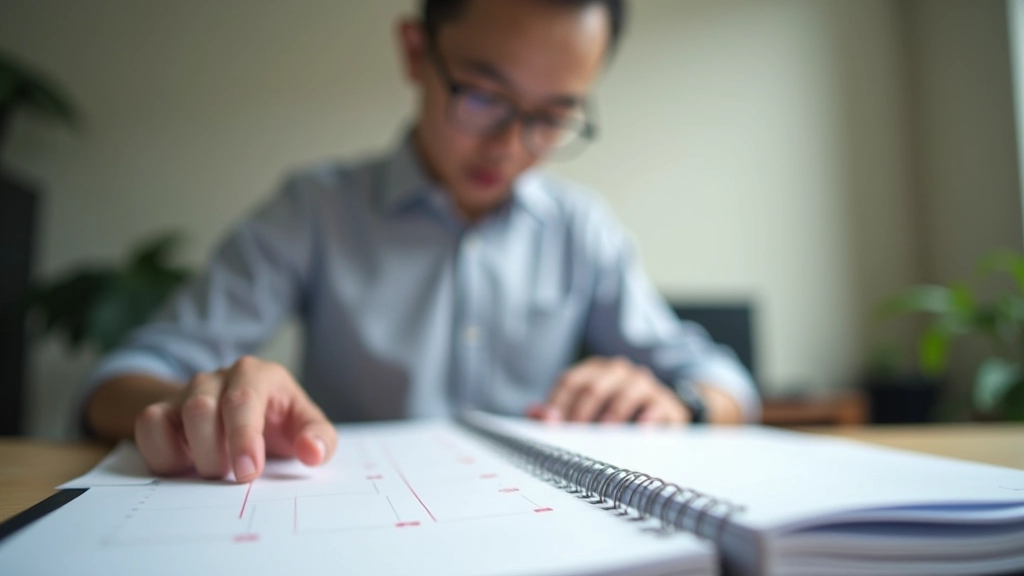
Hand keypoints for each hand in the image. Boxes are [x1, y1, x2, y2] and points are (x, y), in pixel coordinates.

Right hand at [133, 355, 336, 481]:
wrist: (248, 414)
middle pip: (202, 408)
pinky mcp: (164, 409)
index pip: (243, 400)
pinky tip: (186, 463)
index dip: (243, 438)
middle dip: (215, 451)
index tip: (248, 473)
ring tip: (215, 471)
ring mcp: (188, 391)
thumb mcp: (305, 426)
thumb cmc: (279, 421)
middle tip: (232, 478)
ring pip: (175, 415)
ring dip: (193, 454)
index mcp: (257, 375)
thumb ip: (319, 438)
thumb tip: (312, 453)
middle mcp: (218, 377)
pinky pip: (148, 425)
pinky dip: (162, 451)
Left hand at [526, 356, 690, 424]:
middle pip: (593, 388)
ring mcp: (644, 384)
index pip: (569, 382)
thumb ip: (555, 416)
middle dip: (581, 415)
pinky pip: (656, 408)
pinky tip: (639, 432)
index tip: (552, 428)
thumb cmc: (610, 418)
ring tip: (604, 435)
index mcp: (593, 370)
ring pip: (625, 393)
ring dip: (612, 416)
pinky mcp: (666, 403)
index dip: (558, 405)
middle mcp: (618, 371)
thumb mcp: (581, 416)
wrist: (658, 419)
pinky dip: (647, 420)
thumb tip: (535, 413)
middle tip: (574, 439)